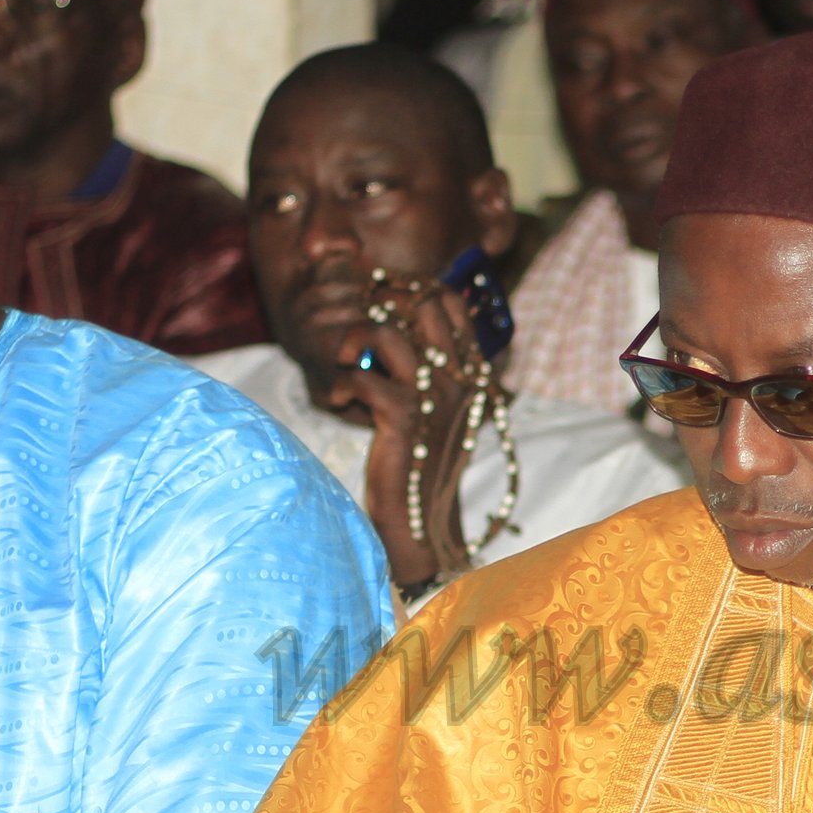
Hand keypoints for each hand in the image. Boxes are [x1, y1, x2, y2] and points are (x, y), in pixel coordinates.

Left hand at [329, 285, 486, 591]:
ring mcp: (433, 397)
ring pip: (387, 332)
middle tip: (360, 327)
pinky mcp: (402, 419)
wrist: (422, 523)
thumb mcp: (442, 413)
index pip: (451, 301)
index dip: (411, 289)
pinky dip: (340, 383)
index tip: (384, 303)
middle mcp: (459, 379)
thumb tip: (404, 329)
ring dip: (354, 340)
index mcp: (474, 373)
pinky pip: (361, 376)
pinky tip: (338, 399)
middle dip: (380, 303)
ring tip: (345, 361)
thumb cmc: (424, 466)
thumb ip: (437, 372)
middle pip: (422, 302)